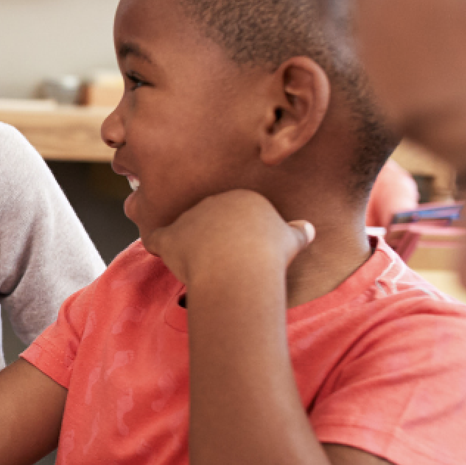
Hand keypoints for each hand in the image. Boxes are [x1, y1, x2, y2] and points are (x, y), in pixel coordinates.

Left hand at [141, 189, 314, 285]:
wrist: (240, 266)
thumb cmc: (269, 254)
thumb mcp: (291, 240)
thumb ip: (298, 232)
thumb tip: (308, 229)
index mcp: (241, 198)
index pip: (235, 213)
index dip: (237, 231)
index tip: (243, 250)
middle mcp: (212, 201)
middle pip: (208, 218)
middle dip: (212, 235)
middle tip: (222, 260)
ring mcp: (189, 217)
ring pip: (184, 228)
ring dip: (187, 243)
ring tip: (199, 265)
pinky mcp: (171, 236)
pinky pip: (157, 238)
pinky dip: (158, 244)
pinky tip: (160, 252)